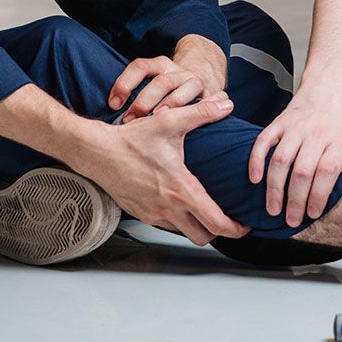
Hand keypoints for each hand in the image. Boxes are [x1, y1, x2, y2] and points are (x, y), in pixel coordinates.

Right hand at [76, 96, 250, 245]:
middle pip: (203, 236)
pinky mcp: (140, 213)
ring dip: (197, 226)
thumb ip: (201, 113)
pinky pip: (166, 225)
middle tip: (229, 221)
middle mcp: (168, 208)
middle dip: (219, 232)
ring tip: (206, 211)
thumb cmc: (131, 139)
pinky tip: (179, 202)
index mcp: (181, 189)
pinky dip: (177, 220)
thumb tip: (226, 104)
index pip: (216, 222)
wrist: (97, 152)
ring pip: (183, 232)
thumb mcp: (169, 121)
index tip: (244, 225)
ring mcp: (153, 214)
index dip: (235, 229)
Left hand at [109, 36, 226, 120]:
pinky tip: (187, 123)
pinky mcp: (209, 94)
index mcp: (159, 64)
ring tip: (158, 121)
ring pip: (181, 92)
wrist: (202, 77)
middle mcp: (177, 71)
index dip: (125, 84)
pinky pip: (203, 103)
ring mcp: (193, 82)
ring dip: (169, 107)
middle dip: (144, 102)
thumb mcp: (150, 84)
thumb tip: (108, 116)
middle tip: (131, 121)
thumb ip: (133, 94)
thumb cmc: (166, 90)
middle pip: (161, 82)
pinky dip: (196, 112)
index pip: (140, 67)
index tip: (113, 104)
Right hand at [245, 84, 341, 227]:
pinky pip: (263, 141)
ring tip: (272, 208)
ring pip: (281, 160)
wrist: (330, 86)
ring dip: (274, 188)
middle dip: (294, 200)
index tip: (313, 214)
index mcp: (338, 141)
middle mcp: (317, 134)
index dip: (319, 196)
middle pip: (302, 171)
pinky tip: (254, 179)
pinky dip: (256, 161)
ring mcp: (296, 127)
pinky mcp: (279, 122)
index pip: (327, 172)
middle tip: (290, 219)